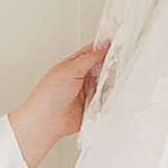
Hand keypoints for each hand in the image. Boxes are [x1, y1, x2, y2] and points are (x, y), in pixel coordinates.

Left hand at [7, 38, 111, 167]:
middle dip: (113, 65)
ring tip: (115, 80)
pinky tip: (113, 94)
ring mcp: (89, 91)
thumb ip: (89, 58)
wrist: (46, 121)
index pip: (95, 51)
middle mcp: (83, 76)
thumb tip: (105, 46)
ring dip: (113, 81)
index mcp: (75, 64)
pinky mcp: (94, 106)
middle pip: (105, 66)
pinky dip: (111, 96)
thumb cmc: (48, 95)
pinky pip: (108, 98)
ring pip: (108, 82)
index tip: (121, 46)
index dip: (107, 48)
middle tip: (121, 64)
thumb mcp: (70, 70)